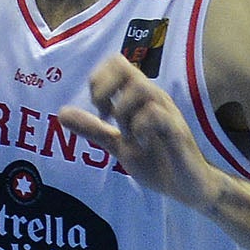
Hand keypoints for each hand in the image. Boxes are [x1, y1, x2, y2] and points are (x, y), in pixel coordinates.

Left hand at [63, 58, 221, 211]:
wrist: (188, 187)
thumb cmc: (157, 161)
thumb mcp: (118, 145)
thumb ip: (92, 129)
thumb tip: (61, 113)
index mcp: (139, 98)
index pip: (116, 63)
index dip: (99, 80)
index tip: (99, 109)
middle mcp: (154, 98)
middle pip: (125, 67)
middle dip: (104, 89)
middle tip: (105, 115)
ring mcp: (167, 113)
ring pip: (140, 88)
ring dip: (123, 111)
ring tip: (126, 134)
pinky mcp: (177, 131)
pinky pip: (156, 115)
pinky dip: (140, 127)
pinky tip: (140, 143)